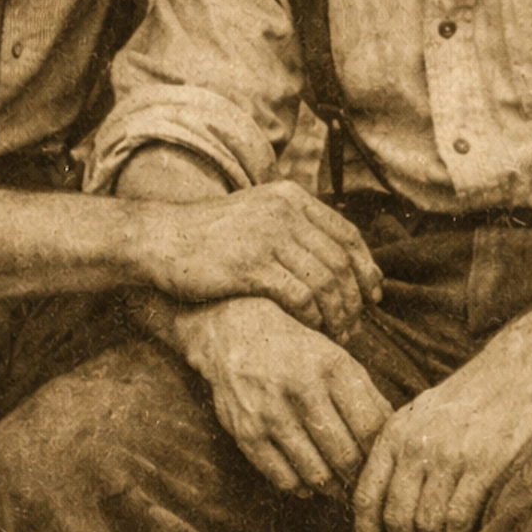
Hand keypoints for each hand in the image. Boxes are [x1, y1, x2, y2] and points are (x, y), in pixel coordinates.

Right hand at [134, 181, 382, 342]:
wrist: (159, 239)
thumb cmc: (207, 236)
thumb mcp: (256, 215)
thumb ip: (292, 228)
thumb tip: (334, 259)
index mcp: (290, 197)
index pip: (347, 234)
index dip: (366, 268)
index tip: (372, 295)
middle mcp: (285, 212)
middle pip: (341, 260)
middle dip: (355, 298)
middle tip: (356, 324)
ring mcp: (268, 236)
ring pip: (327, 281)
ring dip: (338, 313)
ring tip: (338, 333)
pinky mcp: (251, 265)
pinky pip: (301, 296)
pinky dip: (314, 317)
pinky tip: (312, 330)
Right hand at [179, 298, 391, 496]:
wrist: (234, 334)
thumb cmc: (296, 351)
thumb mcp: (337, 360)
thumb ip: (367, 397)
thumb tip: (393, 439)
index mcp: (333, 368)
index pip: (370, 429)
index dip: (380, 454)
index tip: (380, 462)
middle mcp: (302, 389)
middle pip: (345, 456)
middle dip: (357, 476)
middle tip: (361, 482)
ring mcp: (271, 413)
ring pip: (316, 473)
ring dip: (332, 487)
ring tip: (337, 485)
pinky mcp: (246, 432)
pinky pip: (282, 478)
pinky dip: (300, 487)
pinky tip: (307, 482)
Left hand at [353, 347, 531, 531]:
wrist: (515, 370)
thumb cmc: (467, 399)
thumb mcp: (419, 415)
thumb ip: (398, 452)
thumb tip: (383, 502)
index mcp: (393, 435)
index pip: (366, 495)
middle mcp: (416, 447)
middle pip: (395, 517)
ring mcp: (449, 457)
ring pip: (426, 524)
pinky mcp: (483, 465)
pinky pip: (459, 519)